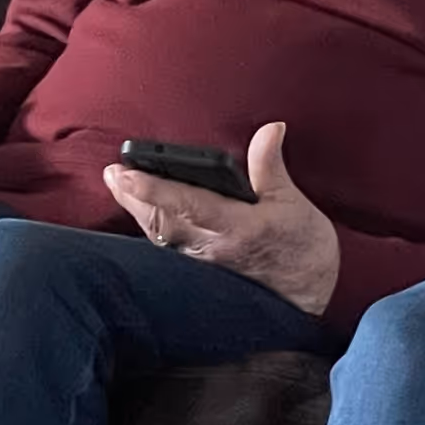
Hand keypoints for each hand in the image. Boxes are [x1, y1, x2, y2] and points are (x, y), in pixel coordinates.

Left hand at [103, 122, 340, 316]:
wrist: (312, 295)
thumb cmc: (304, 248)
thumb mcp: (294, 203)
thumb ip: (271, 166)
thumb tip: (269, 130)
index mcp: (239, 228)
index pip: (189, 204)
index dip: (155, 189)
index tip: (127, 173)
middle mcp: (214, 248)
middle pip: (162, 222)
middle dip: (133, 197)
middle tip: (112, 172)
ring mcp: (205, 261)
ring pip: (161, 235)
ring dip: (137, 209)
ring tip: (119, 183)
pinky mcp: (203, 269)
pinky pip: (170, 246)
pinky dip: (152, 226)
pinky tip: (142, 210)